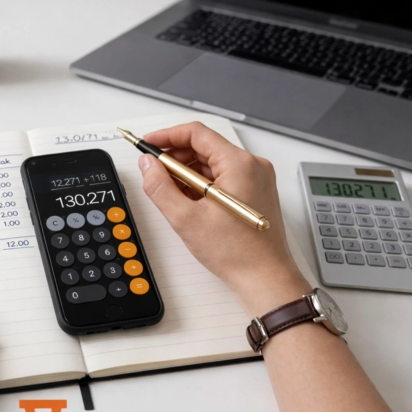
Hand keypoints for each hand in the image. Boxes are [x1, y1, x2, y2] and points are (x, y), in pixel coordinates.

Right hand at [138, 122, 310, 316]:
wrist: (264, 278)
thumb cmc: (237, 253)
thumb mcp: (185, 218)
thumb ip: (159, 186)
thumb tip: (147, 164)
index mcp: (239, 164)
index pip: (196, 133)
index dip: (167, 136)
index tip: (148, 143)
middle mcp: (252, 166)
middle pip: (204, 147)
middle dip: (175, 157)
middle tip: (154, 172)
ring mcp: (255, 179)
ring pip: (211, 163)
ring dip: (186, 173)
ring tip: (170, 192)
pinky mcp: (254, 192)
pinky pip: (221, 177)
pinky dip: (201, 184)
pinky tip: (188, 201)